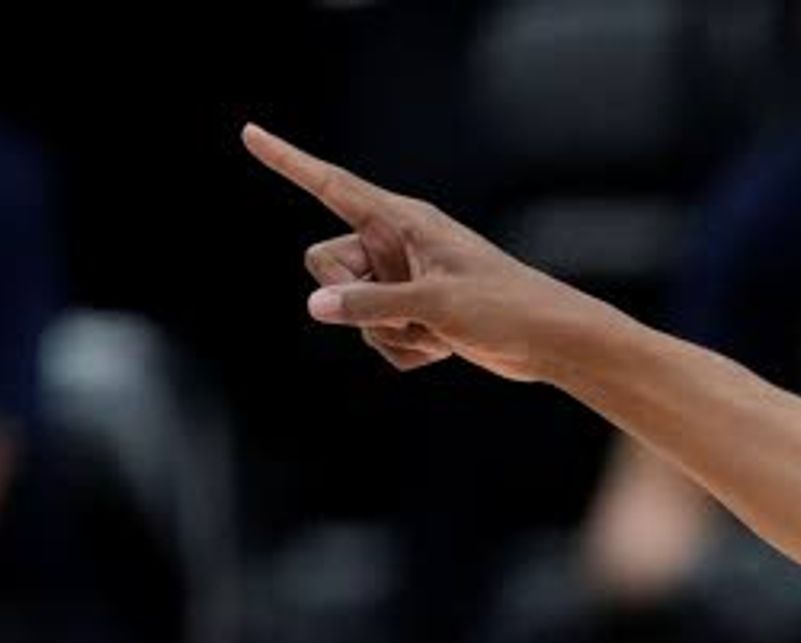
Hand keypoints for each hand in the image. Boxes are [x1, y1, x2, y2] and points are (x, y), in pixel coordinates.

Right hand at [243, 123, 596, 383]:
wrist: (551, 342)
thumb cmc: (505, 307)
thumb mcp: (435, 304)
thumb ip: (369, 304)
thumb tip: (315, 304)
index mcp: (402, 219)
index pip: (331, 186)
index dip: (288, 161)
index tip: (250, 134)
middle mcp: (395, 244)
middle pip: (324, 263)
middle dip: (354, 297)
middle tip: (410, 310)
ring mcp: (401, 279)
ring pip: (350, 309)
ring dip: (389, 333)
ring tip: (439, 332)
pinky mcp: (413, 312)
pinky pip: (376, 336)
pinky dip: (404, 350)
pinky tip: (444, 347)